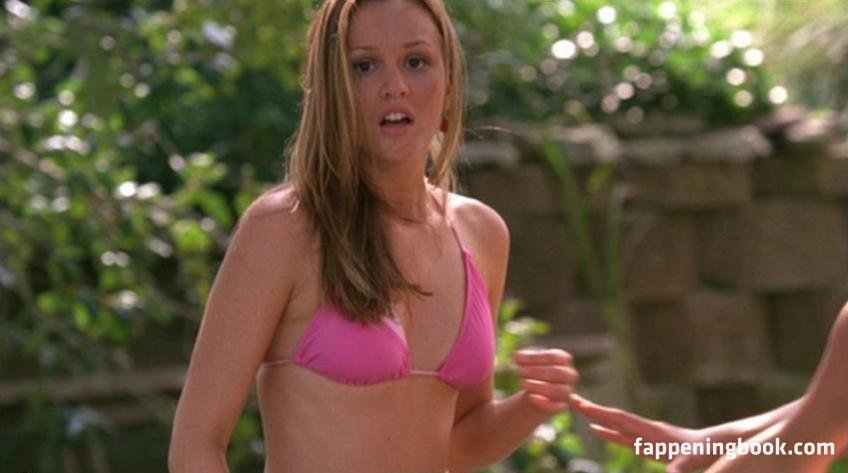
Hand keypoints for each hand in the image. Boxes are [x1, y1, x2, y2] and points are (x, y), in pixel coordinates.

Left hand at [512, 348, 578, 414]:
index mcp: (564, 359)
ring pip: (559, 390)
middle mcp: (570, 375)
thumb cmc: (532, 371)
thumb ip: (522, 358)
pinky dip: (544, 402)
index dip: (534, 358)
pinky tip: (530, 397)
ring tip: (522, 383)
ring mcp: (567, 391)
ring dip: (540, 386)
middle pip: (557, 372)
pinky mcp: (561, 406)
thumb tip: (515, 355)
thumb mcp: (528, 362)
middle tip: (519, 370)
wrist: (535, 393)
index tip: (516, 358)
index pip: (553, 356)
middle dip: (537, 371)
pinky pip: (556, 407)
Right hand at [570, 394, 714, 472]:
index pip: (619, 418)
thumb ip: (680, 467)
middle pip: (613, 416)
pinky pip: (622, 437)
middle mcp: (644, 429)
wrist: (715, 447)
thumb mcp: (691, 461)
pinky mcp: (648, 444)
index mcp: (650, 431)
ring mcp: (645, 435)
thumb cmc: (704, 453)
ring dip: (597, 417)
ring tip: (578, 410)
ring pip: (615, 424)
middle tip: (570, 398)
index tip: (579, 402)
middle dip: (592, 408)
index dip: (598, 412)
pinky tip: (597, 431)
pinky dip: (608, 432)